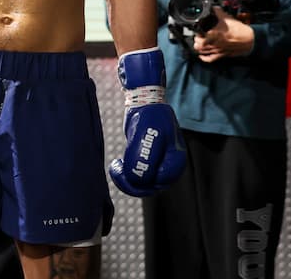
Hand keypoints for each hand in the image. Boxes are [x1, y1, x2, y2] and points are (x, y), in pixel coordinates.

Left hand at [108, 48, 186, 195]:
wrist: (145, 103)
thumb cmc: (148, 116)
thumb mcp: (144, 135)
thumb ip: (142, 159)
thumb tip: (136, 180)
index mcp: (176, 161)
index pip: (157, 182)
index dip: (138, 179)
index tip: (122, 164)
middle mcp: (171, 167)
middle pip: (151, 187)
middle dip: (131, 182)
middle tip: (115, 169)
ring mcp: (162, 166)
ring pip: (144, 185)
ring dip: (128, 180)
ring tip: (115, 167)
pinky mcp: (152, 163)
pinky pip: (140, 178)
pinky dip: (128, 175)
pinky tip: (119, 164)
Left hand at [193, 8, 253, 62]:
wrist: (249, 40)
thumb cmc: (240, 31)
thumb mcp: (227, 18)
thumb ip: (218, 12)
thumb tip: (213, 8)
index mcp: (214, 34)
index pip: (198, 36)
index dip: (196, 33)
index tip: (197, 29)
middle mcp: (214, 43)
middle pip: (198, 45)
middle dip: (196, 39)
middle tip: (198, 35)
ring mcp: (217, 50)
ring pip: (202, 52)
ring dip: (199, 47)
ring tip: (199, 42)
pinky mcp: (221, 55)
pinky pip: (210, 59)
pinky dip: (204, 58)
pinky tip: (201, 55)